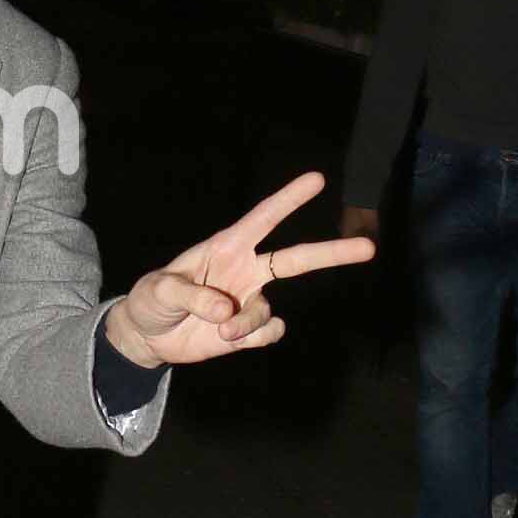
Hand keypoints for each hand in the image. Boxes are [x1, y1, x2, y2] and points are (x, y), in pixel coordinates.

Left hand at [106, 170, 375, 367]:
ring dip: (247, 322)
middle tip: (369, 245)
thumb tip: (225, 309)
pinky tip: (228, 336)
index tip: (318, 180)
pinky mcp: (247, 331)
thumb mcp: (157, 289)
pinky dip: (252, 337)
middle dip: (332, 253)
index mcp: (225, 248)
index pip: (263, 220)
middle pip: (296, 259)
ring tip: (218, 329)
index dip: (288, 200)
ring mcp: (249, 301)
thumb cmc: (150, 300)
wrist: (147, 336)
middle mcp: (245, 271)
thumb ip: (189, 294)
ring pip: (268, 310)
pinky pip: (267, 333)